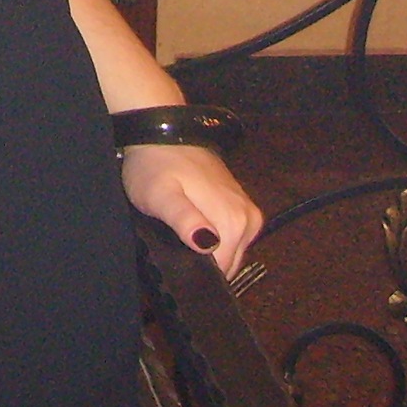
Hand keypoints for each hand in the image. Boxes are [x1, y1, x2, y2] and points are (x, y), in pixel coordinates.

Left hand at [121, 143, 262, 281]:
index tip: (173, 261)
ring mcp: (249, 214)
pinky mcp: (243, 208)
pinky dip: (212, 240)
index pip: (220, 273)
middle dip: (201, 263)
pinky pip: (230, 239)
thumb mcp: (161, 196)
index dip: (195, 273)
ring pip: (229, 253)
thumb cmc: (155, 166)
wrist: (163, 133)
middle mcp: (250, 221)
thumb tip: (208, 244)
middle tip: (172, 245)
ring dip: (207, 252)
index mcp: (235, 223)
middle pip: (227, 265)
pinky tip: (191, 229)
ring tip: (179, 235)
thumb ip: (185, 220)